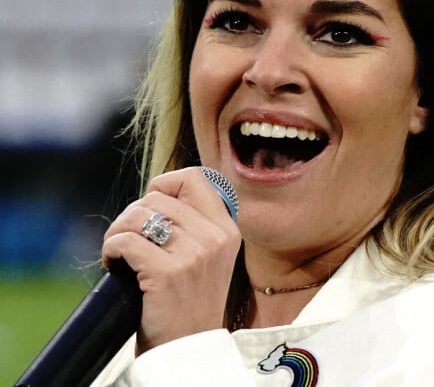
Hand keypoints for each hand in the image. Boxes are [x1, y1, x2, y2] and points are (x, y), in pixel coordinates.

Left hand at [101, 167, 241, 353]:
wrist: (188, 350)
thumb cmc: (190, 301)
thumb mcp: (209, 256)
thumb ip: (195, 224)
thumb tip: (157, 192)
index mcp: (227, 229)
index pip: (194, 178)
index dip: (165, 185)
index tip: (152, 205)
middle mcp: (215, 238)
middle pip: (157, 197)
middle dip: (132, 213)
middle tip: (127, 237)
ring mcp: (194, 255)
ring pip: (138, 215)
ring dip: (118, 230)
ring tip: (118, 250)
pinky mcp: (167, 273)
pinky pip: (125, 240)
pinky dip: (111, 248)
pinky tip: (113, 263)